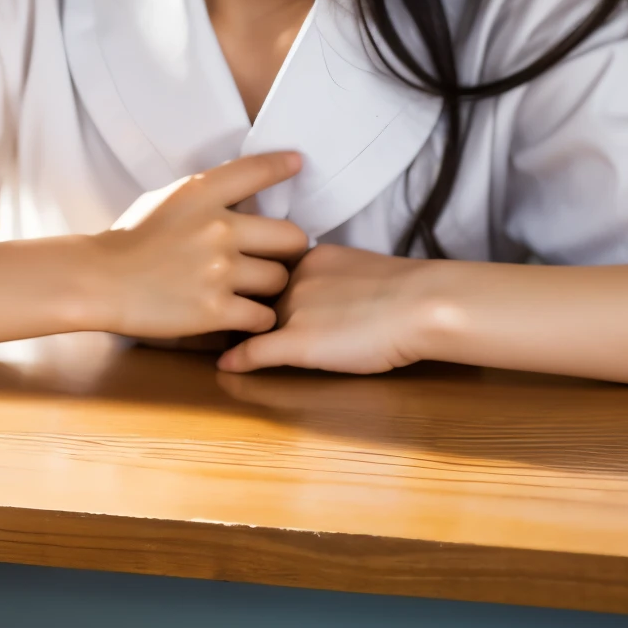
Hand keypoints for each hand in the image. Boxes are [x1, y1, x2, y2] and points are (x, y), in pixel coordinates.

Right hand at [86, 152, 306, 339]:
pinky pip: (262, 316)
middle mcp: (218, 228)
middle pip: (291, 237)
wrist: (98, 280)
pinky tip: (245, 315)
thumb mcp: (167, 199)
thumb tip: (246, 196)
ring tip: (256, 291)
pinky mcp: (215, 310)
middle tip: (277, 257)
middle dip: (288, 249)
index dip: (283, 165)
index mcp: (202, 194)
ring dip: (272, 287)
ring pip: (280, 279)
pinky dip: (258, 319)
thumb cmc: (128, 240)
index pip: (257, 171)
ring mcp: (219, 271)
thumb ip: (208, 196)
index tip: (297, 164)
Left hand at [217, 243, 431, 373]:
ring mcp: (294, 311)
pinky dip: (238, 360)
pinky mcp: (299, 343)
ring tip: (204, 335)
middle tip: (205, 305)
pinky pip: (255, 351)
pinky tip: (225, 368)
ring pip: (246, 319)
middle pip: (250, 292)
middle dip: (230, 300)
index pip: (269, 269)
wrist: (422, 304)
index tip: (233, 285)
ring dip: (228, 328)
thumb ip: (336, 276)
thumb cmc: (407, 290)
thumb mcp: (362, 271)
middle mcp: (294, 280)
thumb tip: (332, 292)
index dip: (252, 281)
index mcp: (311, 259)